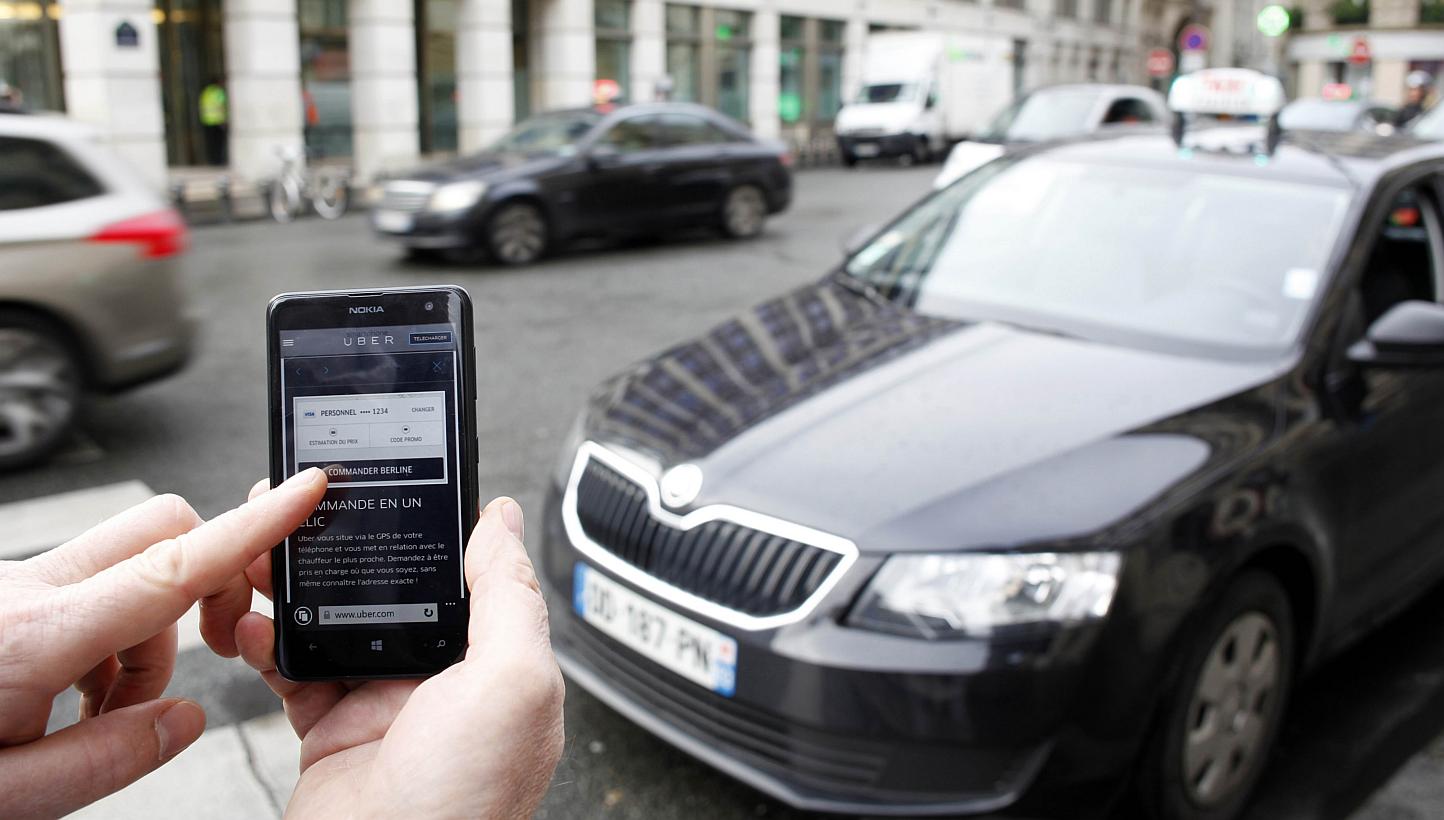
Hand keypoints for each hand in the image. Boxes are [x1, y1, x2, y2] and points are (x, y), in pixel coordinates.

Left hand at [0, 468, 328, 817]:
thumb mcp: (9, 799)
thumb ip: (110, 758)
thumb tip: (186, 720)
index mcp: (33, 639)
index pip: (172, 565)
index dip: (254, 524)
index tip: (308, 489)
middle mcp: (25, 593)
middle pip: (160, 529)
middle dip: (201, 586)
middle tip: (184, 664)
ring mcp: (10, 587)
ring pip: (126, 569)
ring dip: (144, 636)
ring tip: (95, 717)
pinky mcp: (1, 597)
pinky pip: (86, 593)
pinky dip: (103, 644)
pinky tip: (63, 707)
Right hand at [231, 489, 564, 818]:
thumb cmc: (464, 803)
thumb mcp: (513, 683)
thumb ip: (510, 597)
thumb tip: (507, 521)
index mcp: (498, 666)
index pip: (467, 577)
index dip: (430, 532)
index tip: (392, 488)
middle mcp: (444, 685)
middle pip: (394, 592)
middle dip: (351, 551)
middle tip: (310, 513)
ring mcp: (385, 708)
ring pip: (338, 623)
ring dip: (300, 586)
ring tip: (269, 554)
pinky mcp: (332, 733)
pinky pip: (295, 671)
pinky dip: (268, 643)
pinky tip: (254, 621)